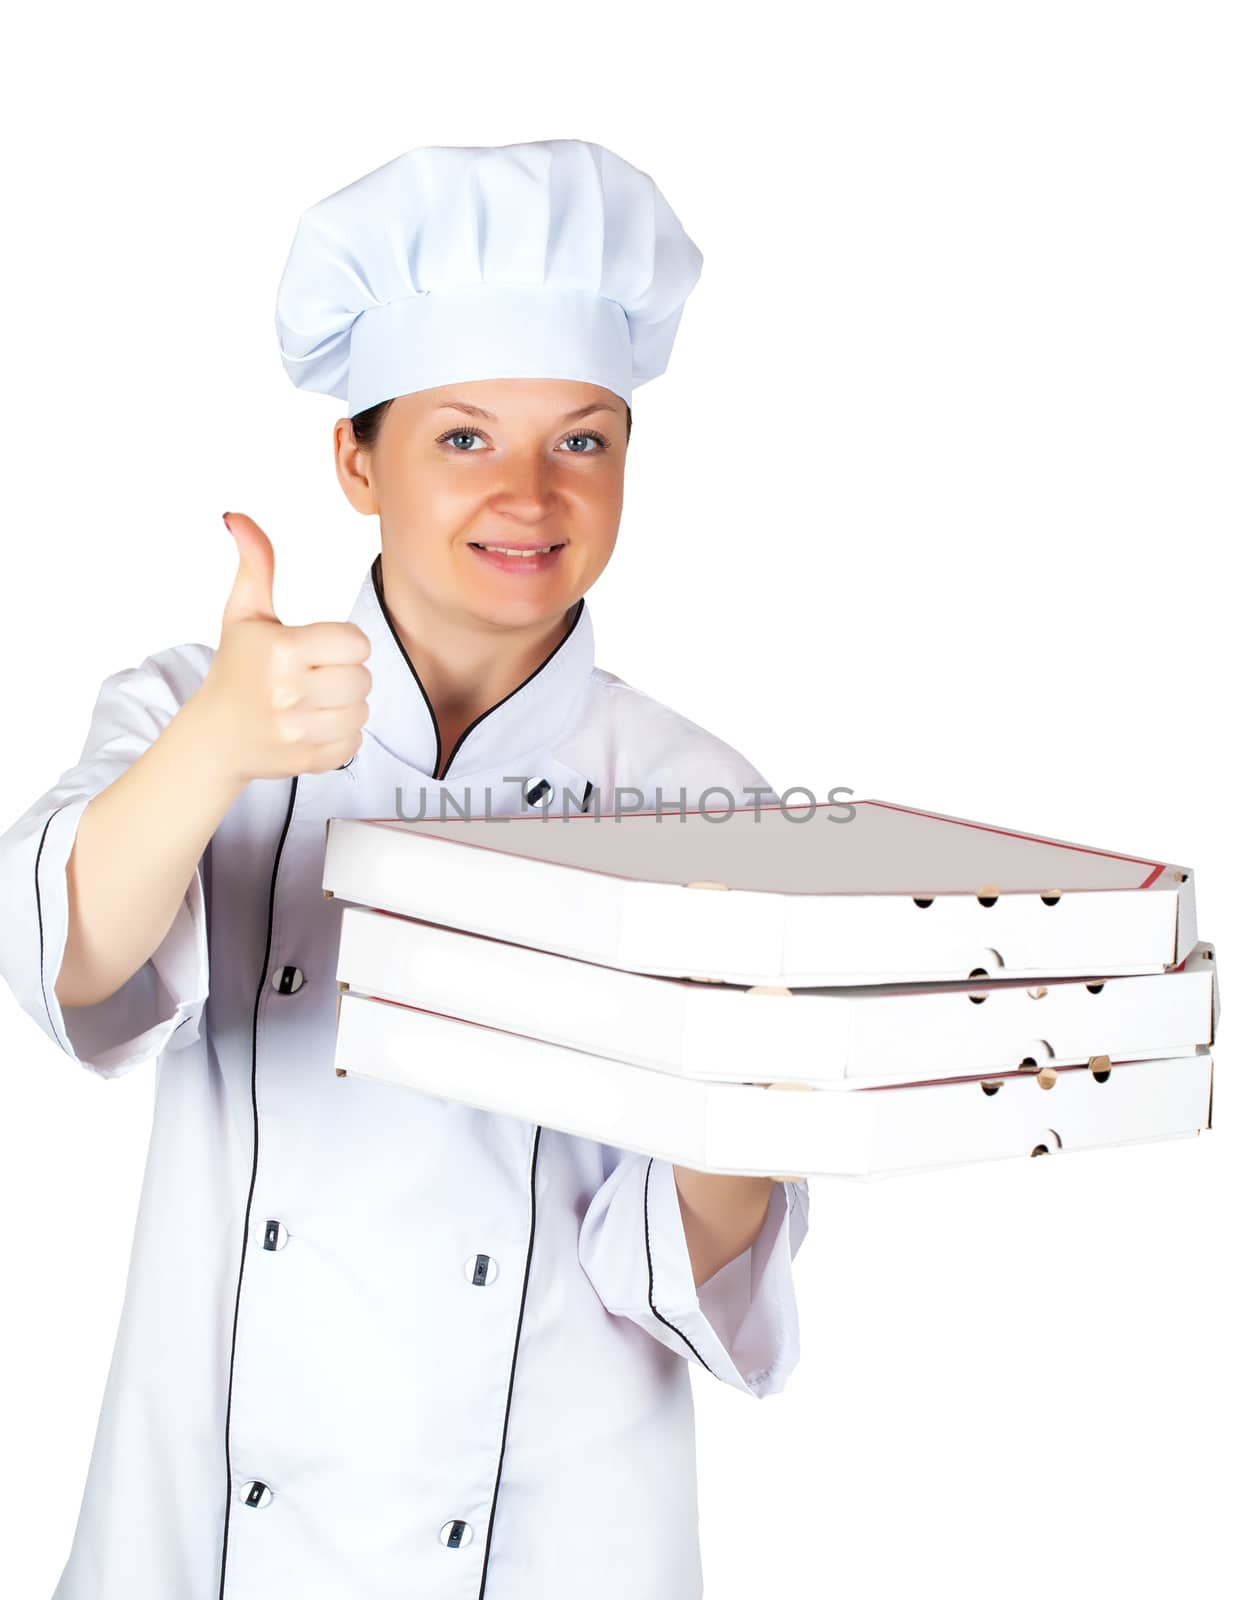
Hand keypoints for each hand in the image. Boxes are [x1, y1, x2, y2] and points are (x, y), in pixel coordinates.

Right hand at [196, 512, 372, 783]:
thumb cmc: (236, 669)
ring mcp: (298, 731)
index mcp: (281, 650)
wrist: (215, 737)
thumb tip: (236, 517)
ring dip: (345, 705)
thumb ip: (254, 564)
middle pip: (362, 677)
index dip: (342, 644)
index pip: (356, 643)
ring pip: (362, 710)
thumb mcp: (244, 613)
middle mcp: (289, 692)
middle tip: (313, 677)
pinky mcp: (309, 761)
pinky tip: (313, 726)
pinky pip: (355, 742)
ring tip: (314, 701)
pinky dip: (341, 735)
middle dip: (344, 674)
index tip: (318, 649)